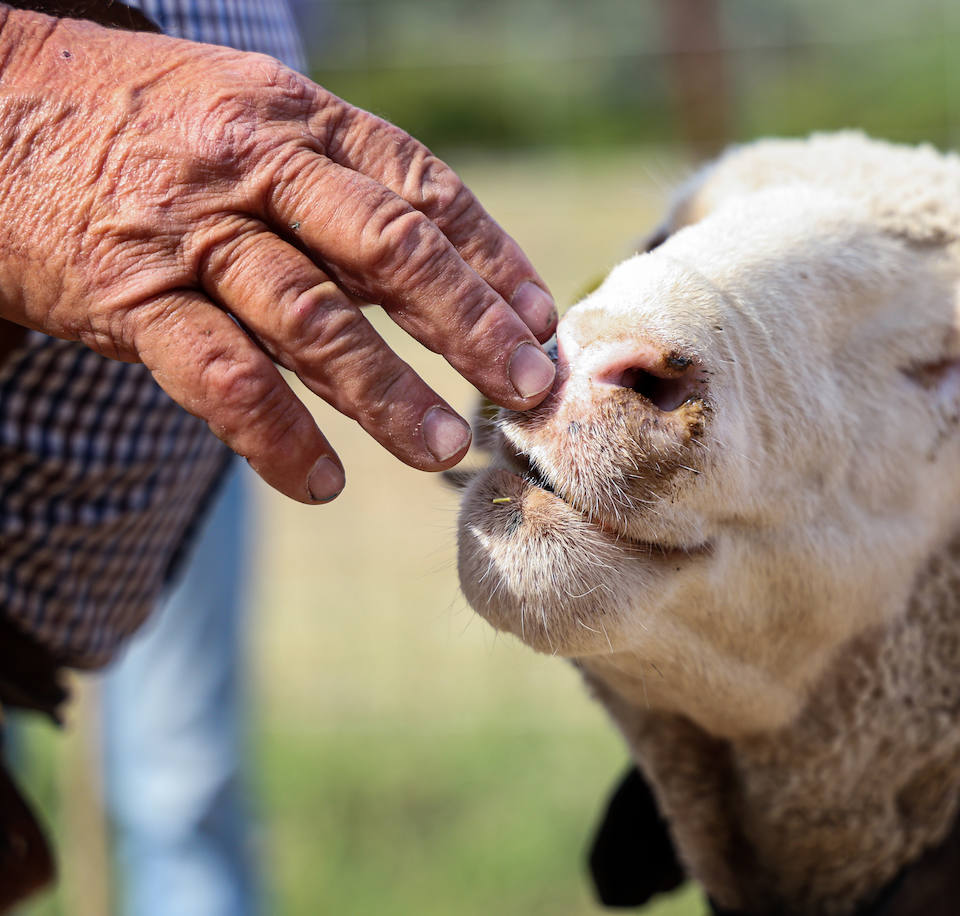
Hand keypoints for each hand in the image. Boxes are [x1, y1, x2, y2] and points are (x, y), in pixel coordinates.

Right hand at [0, 7, 557, 501]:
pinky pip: (217, 376)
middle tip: (527, 389)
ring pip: (312, 318)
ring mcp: (190, 231)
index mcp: (300, 119)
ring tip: (445, 449)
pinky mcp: (126, 295)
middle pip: (388, 249)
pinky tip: (320, 482)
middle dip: (468, 326)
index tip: (542, 320)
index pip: (423, 188)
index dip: (492, 259)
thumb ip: (342, 192)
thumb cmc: (151, 127)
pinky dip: (274, 436)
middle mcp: (253, 166)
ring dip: (388, 393)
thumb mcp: (255, 121)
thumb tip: (452, 276)